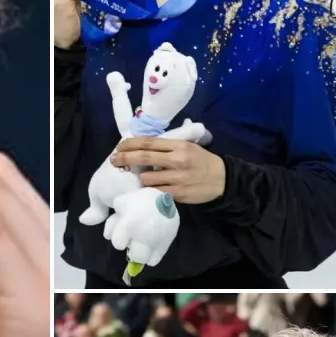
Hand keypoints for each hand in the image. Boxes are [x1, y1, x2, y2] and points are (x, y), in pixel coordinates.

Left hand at [109, 137, 226, 203]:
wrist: (221, 180)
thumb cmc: (201, 161)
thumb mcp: (188, 147)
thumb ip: (167, 147)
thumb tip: (141, 147)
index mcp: (178, 146)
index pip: (149, 142)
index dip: (130, 144)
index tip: (119, 147)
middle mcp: (177, 160)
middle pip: (144, 157)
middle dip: (125, 158)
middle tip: (114, 160)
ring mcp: (177, 178)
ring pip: (147, 178)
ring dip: (141, 178)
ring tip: (143, 178)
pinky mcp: (178, 193)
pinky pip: (156, 191)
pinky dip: (150, 190)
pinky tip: (150, 189)